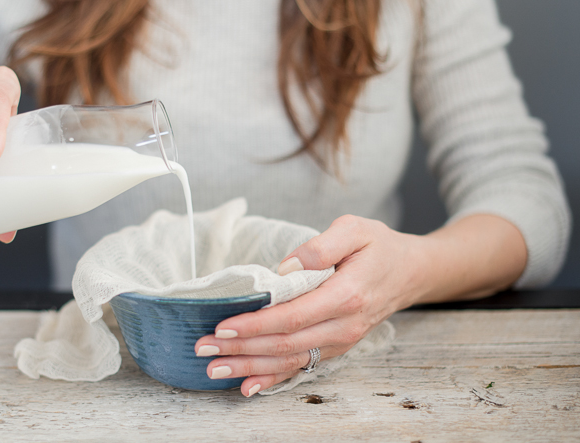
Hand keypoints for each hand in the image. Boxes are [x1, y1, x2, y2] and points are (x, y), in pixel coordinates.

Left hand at [194, 215, 425, 395]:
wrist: (411, 272)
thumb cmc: (380, 247)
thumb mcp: (355, 229)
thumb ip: (321, 246)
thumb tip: (285, 268)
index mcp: (346, 295)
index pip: (293, 316)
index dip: (256, 324)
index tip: (223, 326)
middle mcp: (343, 326)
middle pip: (285, 344)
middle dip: (240, 349)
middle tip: (203, 348)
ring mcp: (340, 341)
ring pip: (289, 361)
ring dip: (249, 367)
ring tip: (214, 369)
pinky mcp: (335, 346)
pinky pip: (302, 366)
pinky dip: (272, 378)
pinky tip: (247, 386)